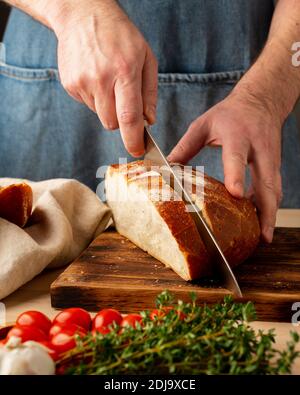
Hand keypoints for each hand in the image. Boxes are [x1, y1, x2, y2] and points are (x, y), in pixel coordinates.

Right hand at [52, 0, 157, 156]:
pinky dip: (95, 98)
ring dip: (107, 107)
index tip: (138, 151)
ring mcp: (82, 82)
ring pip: (99, 115)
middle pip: (111, 123)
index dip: (133, 139)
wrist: (83, 15)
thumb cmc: (120, 36)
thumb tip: (149, 121)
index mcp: (125, 71)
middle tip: (123, 99)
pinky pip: (87, 104)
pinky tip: (96, 77)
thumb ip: (149, 93)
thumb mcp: (146, 58)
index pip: (129, 117)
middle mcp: (101, 79)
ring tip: (108, 80)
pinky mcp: (70, 85)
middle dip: (120, 121)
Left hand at [168, 87, 282, 242]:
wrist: (261, 100)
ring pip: (274, 189)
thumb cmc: (230, 113)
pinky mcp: (275, 165)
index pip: (237, 157)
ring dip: (270, 213)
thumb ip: (185, 147)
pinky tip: (261, 222)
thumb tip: (165, 168)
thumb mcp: (204, 124)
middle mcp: (258, 148)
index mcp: (237, 135)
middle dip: (265, 209)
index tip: (235, 194)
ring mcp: (270, 158)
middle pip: (266, 182)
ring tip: (263, 237)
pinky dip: (269, 206)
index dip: (237, 175)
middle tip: (261, 235)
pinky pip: (274, 189)